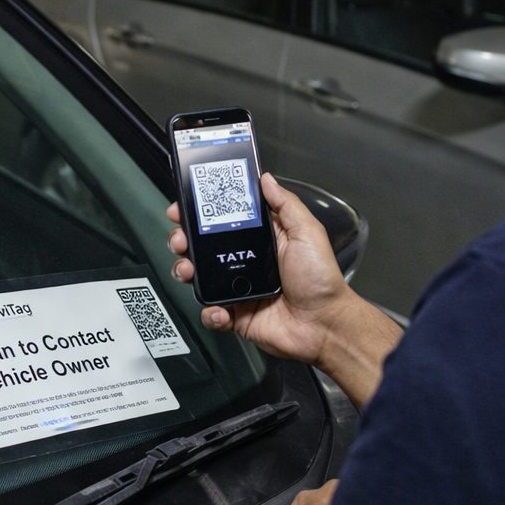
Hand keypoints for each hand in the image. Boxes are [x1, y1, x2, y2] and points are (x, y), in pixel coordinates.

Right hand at [169, 172, 401, 406]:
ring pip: (201, 278)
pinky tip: (220, 309)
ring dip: (186, 271)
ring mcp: (238, 289)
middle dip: (184, 240)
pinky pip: (212, 312)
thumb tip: (266, 179)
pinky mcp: (236, 315)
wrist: (324, 325)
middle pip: (203, 247)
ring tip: (187, 270)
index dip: (202, 212)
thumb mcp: (307, 233)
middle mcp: (245, 261)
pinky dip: (210, 311)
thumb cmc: (320, 279)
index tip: (185, 207)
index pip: (224, 220)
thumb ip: (286, 205)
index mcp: (261, 239)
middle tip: (180, 239)